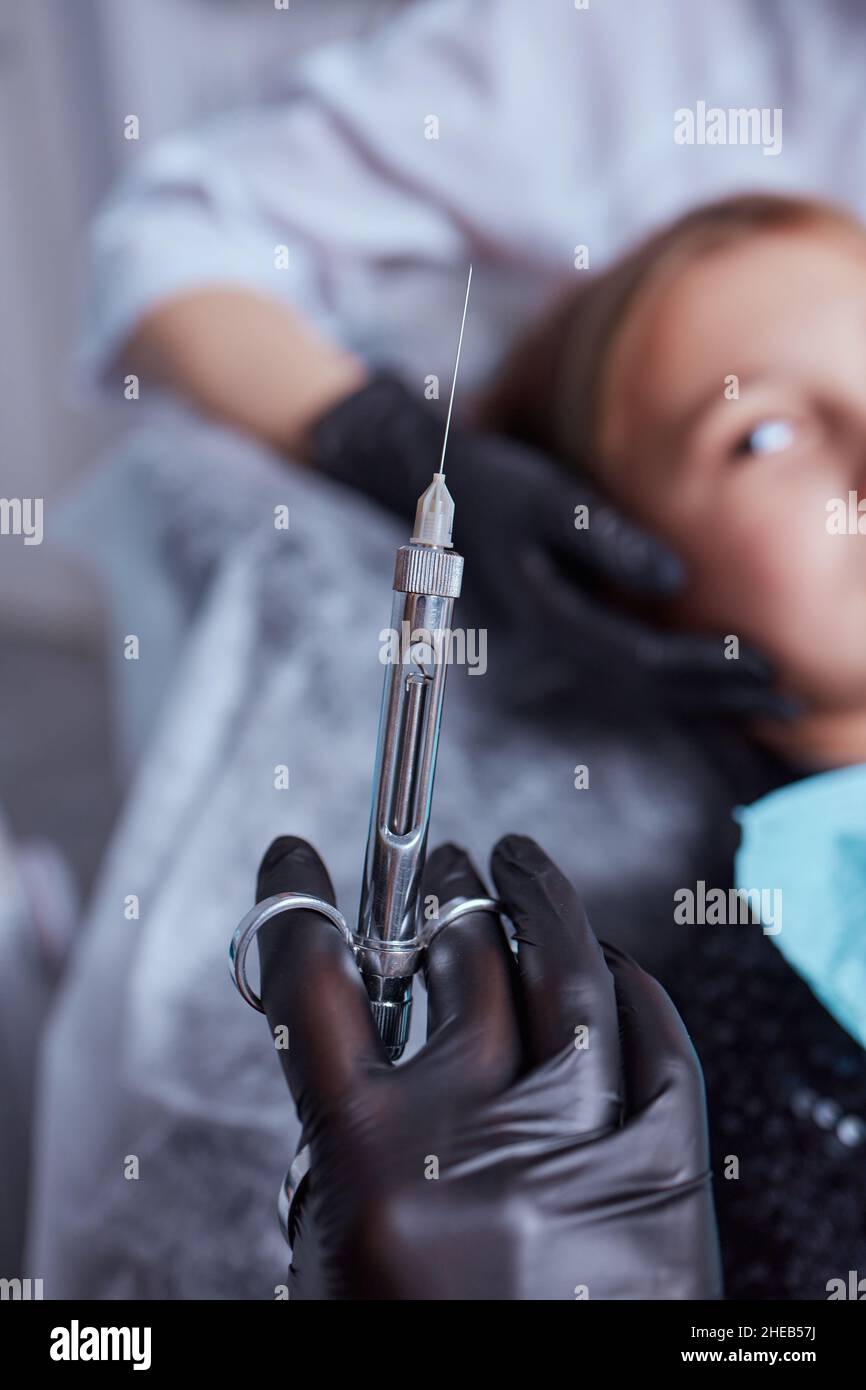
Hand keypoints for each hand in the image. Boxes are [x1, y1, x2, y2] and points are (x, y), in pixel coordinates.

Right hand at [255, 833, 722, 1299]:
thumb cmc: (416, 1354)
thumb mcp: (338, 1252)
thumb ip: (349, 1136)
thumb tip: (376, 1028)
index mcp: (368, 1166)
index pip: (313, 983)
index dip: (297, 903)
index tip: (297, 868)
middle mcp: (475, 1139)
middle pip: (453, 956)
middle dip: (439, 893)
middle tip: (443, 870)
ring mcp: (583, 1148)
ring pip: (567, 970)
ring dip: (538, 901)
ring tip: (520, 868)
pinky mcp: (669, 1174)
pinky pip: (656, 1041)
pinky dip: (631, 990)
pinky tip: (612, 969)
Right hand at [310, 373, 793, 719]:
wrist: (432, 489)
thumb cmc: (490, 484)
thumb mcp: (546, 496)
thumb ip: (607, 539)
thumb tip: (677, 578)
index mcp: (546, 616)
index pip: (639, 656)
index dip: (702, 666)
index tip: (761, 663)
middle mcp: (553, 641)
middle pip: (647, 687)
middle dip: (718, 696)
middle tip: (787, 704)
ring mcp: (558, 640)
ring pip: (640, 686)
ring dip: (703, 697)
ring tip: (766, 702)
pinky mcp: (567, 627)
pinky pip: (629, 668)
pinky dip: (676, 679)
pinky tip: (712, 681)